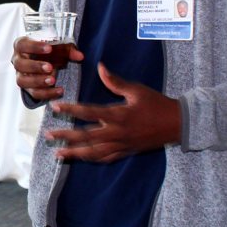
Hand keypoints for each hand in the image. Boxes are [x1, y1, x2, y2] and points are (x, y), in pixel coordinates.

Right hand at [12, 37, 83, 101]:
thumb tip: (80, 56)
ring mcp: (19, 75)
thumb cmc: (46, 51)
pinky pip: (33, 93)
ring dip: (37, 81)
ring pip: (22, 81)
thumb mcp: (56, 47)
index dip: (34, 46)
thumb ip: (67, 51)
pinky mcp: (26, 88)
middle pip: (19, 64)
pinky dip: (46, 93)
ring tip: (52, 80)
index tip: (49, 48)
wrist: (41, 61)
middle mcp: (17, 60)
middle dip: (35, 66)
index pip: (22, 45)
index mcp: (21, 45)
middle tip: (50, 67)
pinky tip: (59, 90)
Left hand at [45, 63, 181, 161]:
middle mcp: (118, 133)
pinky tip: (80, 158)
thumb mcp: (137, 90)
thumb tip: (100, 67)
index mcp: (119, 115)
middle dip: (66, 137)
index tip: (56, 107)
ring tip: (58, 154)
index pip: (89, 113)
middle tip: (49, 135)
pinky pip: (105, 158)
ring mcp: (121, 145)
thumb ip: (116, 81)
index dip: (71, 109)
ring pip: (93, 152)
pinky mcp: (126, 152)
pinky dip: (91, 159)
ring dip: (74, 153)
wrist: (178, 125)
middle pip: (86, 137)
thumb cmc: (157, 105)